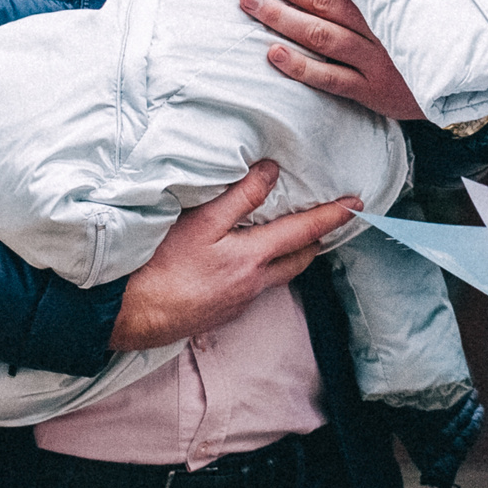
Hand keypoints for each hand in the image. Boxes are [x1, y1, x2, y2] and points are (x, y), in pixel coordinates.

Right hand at [108, 162, 360, 350]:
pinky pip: (257, 288)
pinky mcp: (223, 313)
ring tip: (291, 236)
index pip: (305, 232)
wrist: (131, 315)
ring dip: (291, 255)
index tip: (357, 204)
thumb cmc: (161, 266)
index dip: (332, 216)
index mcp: (254, 258)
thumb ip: (240, 196)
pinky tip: (249, 261)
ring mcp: (240, 302)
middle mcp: (254, 284)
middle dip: (316, 239)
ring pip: (279, 275)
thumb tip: (271, 172)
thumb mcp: (201, 222)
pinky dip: (265, 270)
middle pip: (299, 259)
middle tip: (326, 221)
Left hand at [238, 0, 423, 120]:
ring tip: (249, 1)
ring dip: (282, 17)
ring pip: (322, 35)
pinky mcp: (373, 92)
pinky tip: (273, 54)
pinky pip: (332, 79)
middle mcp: (381, 26)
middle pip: (324, 0)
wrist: (463, 83)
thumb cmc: (424, 37)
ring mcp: (377, 60)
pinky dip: (302, 67)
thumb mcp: (412, 1)